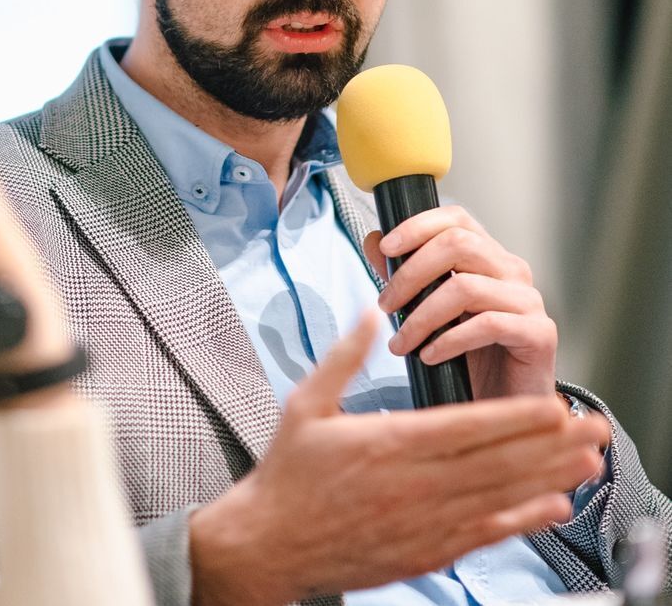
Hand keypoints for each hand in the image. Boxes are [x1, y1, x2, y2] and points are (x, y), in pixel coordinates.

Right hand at [189, 315, 608, 605]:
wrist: (271, 541)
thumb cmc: (288, 472)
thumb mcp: (306, 404)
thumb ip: (343, 357)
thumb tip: (368, 313)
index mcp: (386, 444)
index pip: (465, 428)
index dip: (515, 417)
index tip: (553, 405)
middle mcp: (413, 485)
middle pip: (495, 462)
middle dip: (549, 444)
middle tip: (591, 427)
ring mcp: (423, 521)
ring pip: (499, 496)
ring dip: (548, 477)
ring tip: (586, 461)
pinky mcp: (426, 549)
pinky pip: (485, 532)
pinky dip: (522, 519)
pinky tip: (550, 505)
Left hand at [367, 206, 555, 399]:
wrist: (505, 407)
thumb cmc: (468, 357)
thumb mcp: (429, 312)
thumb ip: (405, 276)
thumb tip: (374, 239)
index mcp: (487, 257)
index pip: (456, 218)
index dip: (418, 226)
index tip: (386, 248)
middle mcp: (513, 271)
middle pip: (457, 244)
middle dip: (410, 274)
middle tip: (385, 305)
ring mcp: (529, 301)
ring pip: (466, 287)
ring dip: (422, 316)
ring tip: (400, 344)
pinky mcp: (540, 334)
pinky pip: (488, 324)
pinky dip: (450, 340)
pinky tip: (429, 356)